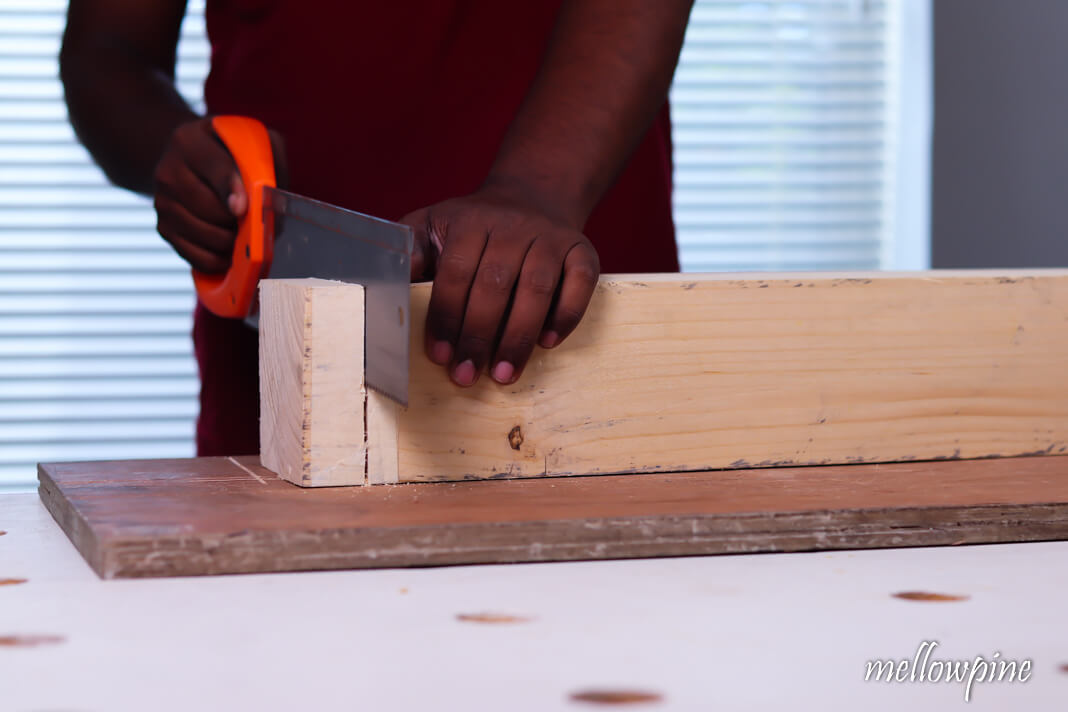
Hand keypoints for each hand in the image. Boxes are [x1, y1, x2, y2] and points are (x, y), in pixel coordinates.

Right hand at [152, 117, 284, 272]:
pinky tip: (231, 249)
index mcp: (189, 141)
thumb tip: (270, 199)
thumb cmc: (228, 152)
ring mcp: (161, 202)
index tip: (242, 208)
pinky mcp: (163, 228)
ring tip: (244, 232)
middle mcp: (168, 171)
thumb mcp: (250, 141)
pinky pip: (197, 256)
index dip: (231, 190)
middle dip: (238, 221)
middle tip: (254, 220)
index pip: (214, 168)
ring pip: (204, 235)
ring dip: (232, 241)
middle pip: (209, 208)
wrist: (189, 161)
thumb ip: (266, 161)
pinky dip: (219, 259)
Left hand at [401, 182, 599, 386]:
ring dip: (519, 336)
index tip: (439, 356)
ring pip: (537, 288)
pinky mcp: (583, 250)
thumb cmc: (474, 224)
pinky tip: (548, 343)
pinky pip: (581, 284)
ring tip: (505, 374)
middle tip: (467, 376)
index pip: (455, 273)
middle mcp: (513, 226)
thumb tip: (391, 286)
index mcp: (470, 221)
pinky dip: (567, 315)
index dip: (446, 316)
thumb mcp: (432, 224)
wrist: (534, 195)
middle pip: (494, 285)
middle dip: (478, 336)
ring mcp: (551, 238)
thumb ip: (408, 251)